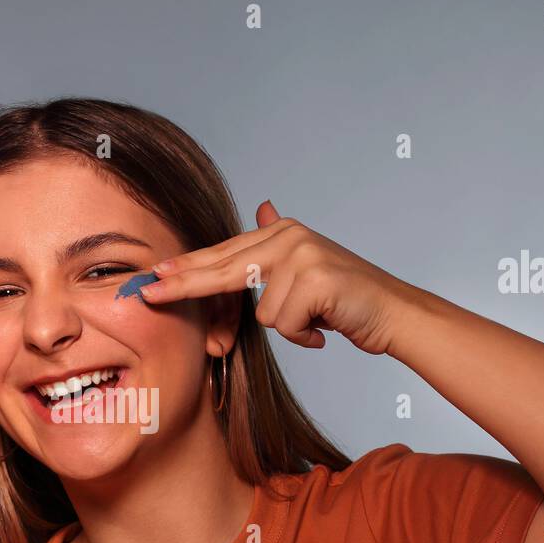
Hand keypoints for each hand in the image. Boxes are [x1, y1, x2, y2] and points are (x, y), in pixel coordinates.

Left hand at [141, 200, 420, 354]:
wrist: (394, 313)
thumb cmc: (345, 300)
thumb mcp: (307, 266)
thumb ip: (276, 244)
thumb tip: (261, 207)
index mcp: (281, 233)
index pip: (223, 253)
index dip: (187, 267)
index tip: (153, 277)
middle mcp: (289, 237)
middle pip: (224, 268)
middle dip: (184, 285)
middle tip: (149, 293)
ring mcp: (303, 255)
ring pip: (262, 313)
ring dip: (289, 328)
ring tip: (315, 321)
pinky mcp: (316, 280)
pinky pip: (284, 324)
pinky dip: (304, 336)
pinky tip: (325, 328)